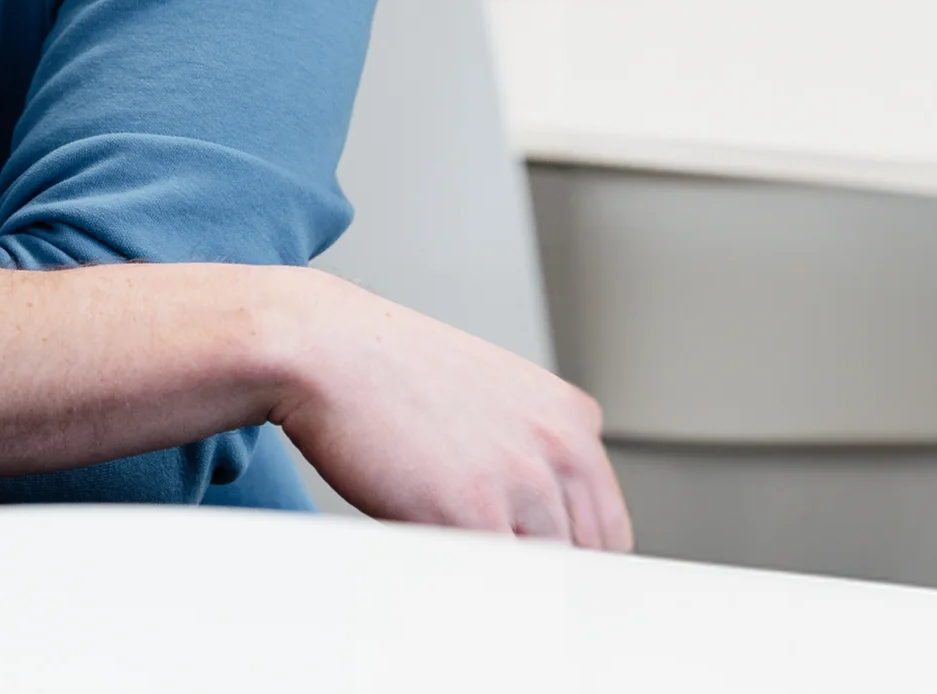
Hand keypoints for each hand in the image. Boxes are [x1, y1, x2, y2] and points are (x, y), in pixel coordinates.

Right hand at [270, 272, 629, 548]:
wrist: (328, 349)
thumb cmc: (390, 374)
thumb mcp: (492, 399)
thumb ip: (531, 455)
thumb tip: (542, 528)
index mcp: (573, 419)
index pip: (608, 527)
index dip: (570, 558)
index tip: (537, 566)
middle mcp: (561, 448)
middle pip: (586, 558)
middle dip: (543, 572)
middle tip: (492, 561)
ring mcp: (523, 483)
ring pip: (543, 575)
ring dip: (502, 577)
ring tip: (448, 545)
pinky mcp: (474, 514)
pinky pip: (497, 581)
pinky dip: (472, 587)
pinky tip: (432, 553)